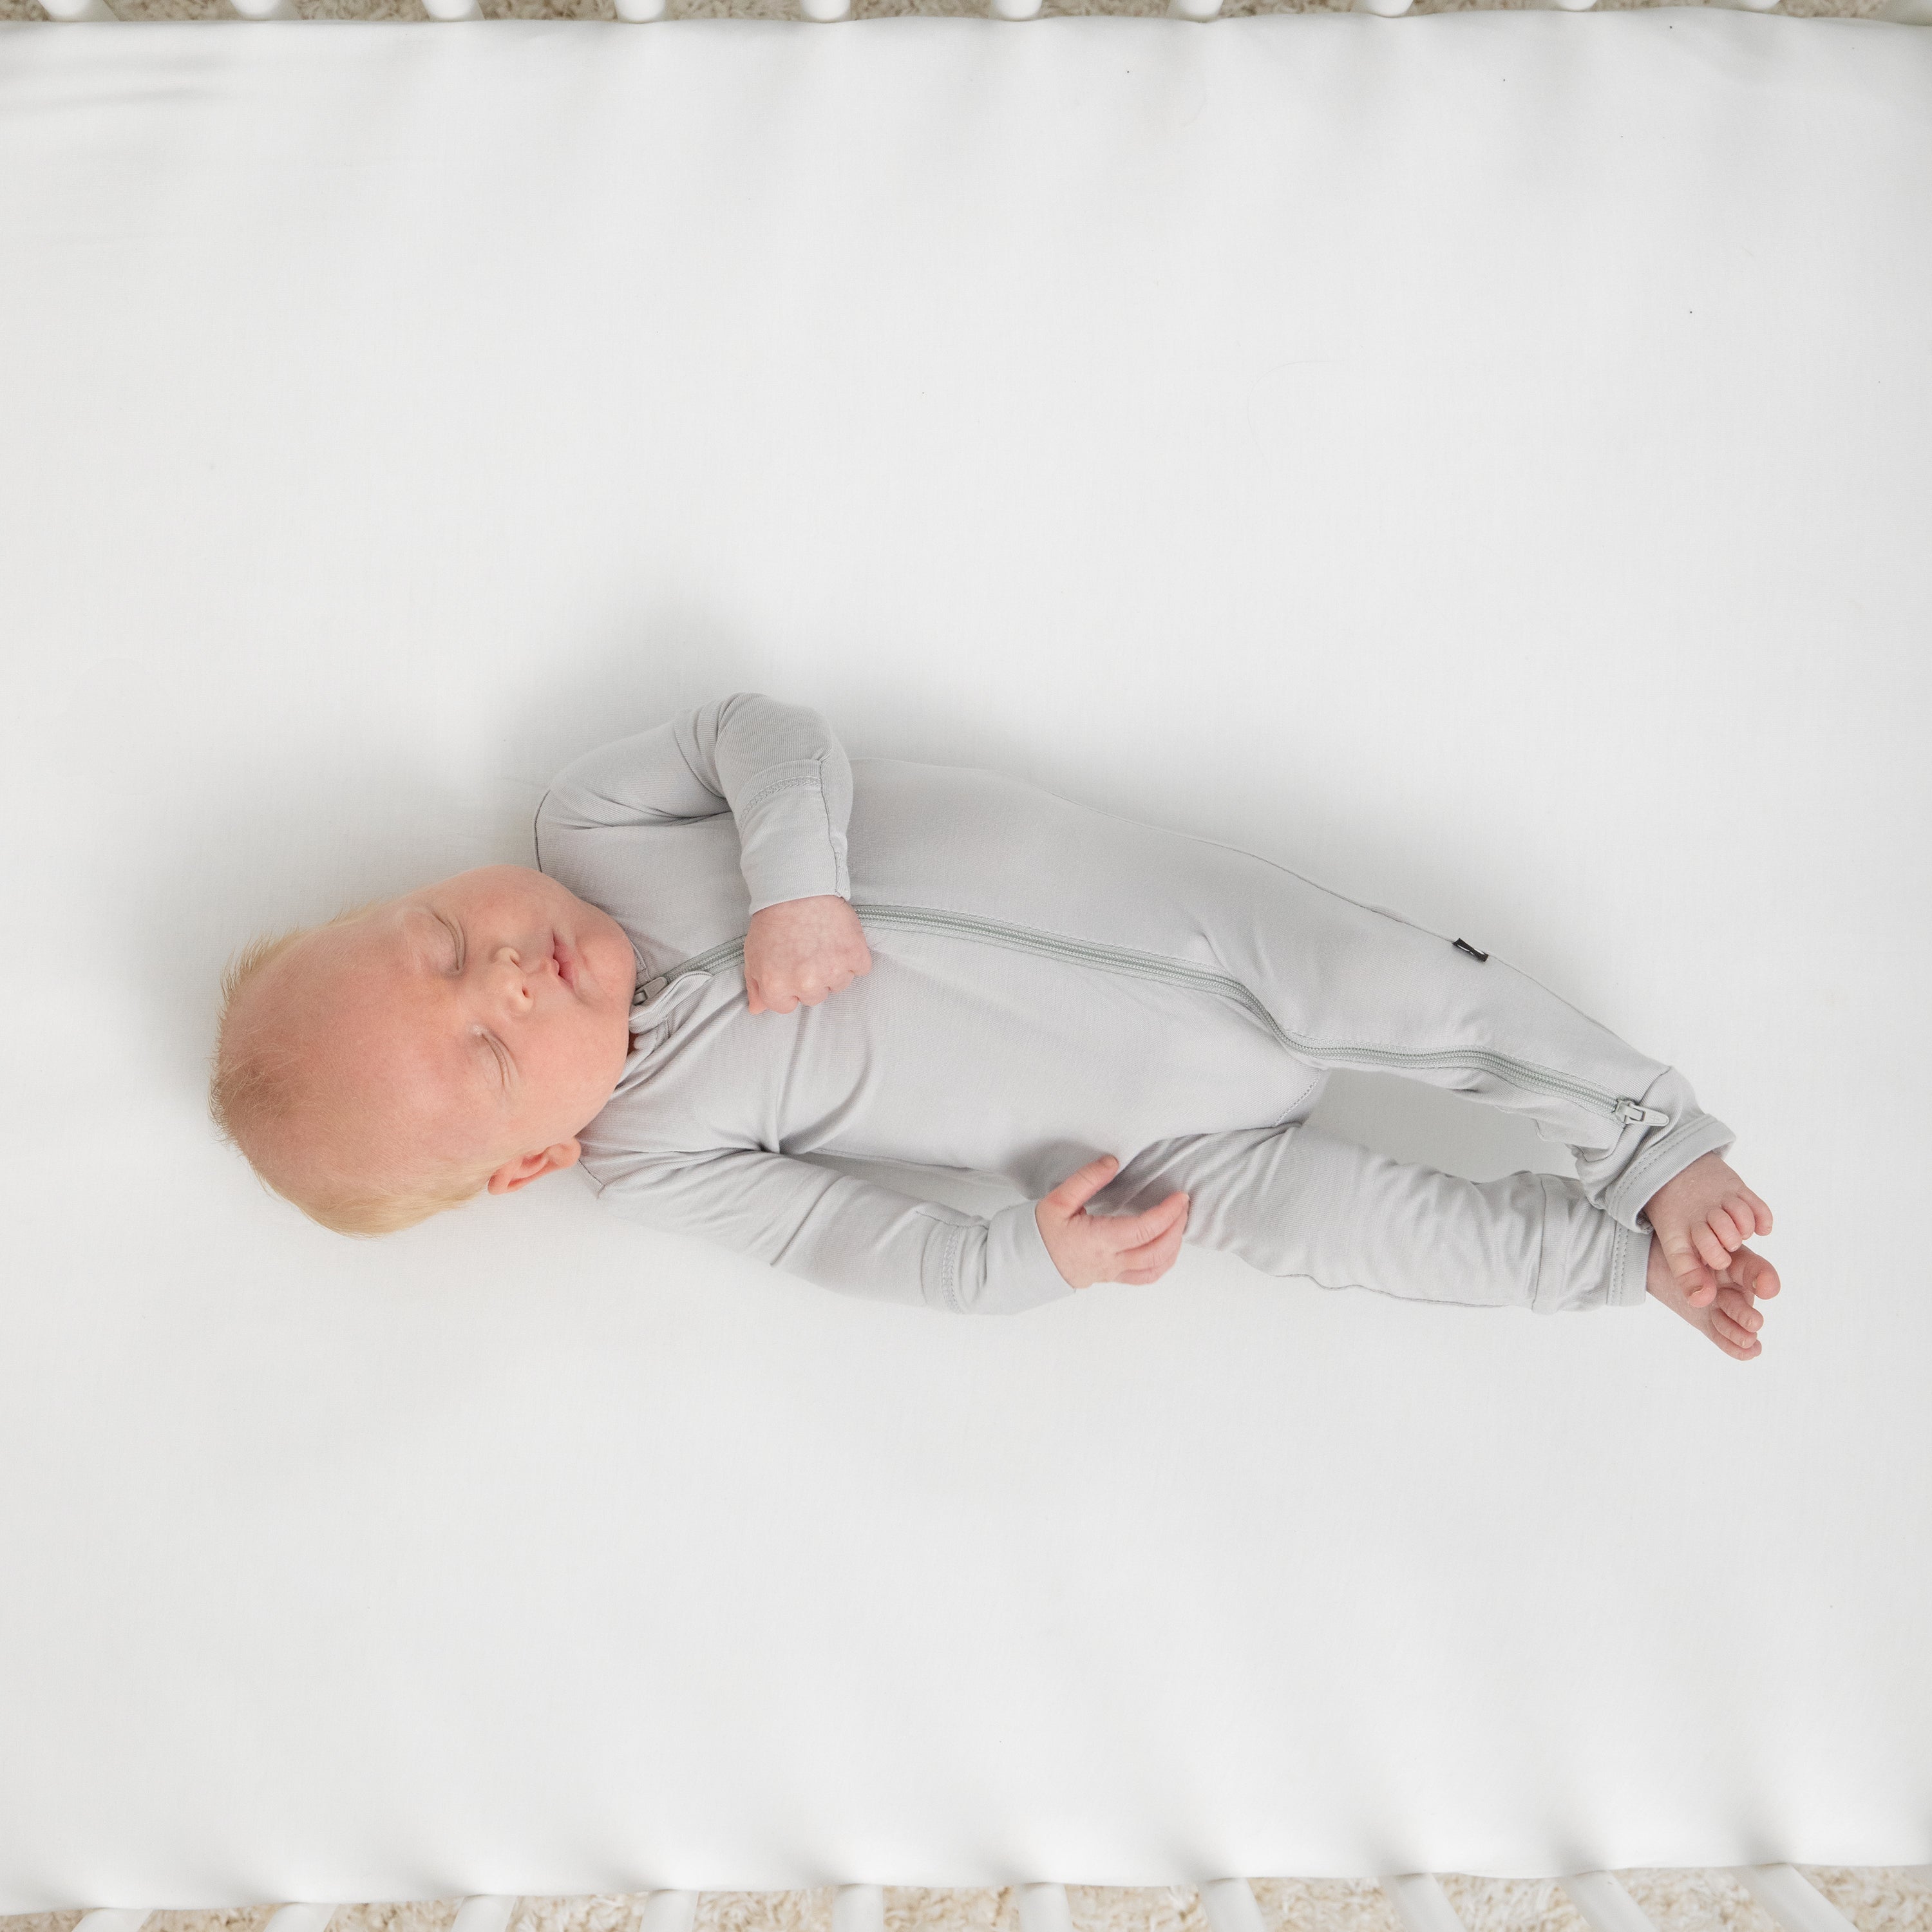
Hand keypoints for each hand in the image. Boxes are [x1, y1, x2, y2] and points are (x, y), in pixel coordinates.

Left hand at [744, 895, 872, 1014]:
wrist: (798, 887)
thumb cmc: (773, 918)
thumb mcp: (753, 954)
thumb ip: (756, 986)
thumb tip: (758, 1009)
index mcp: (777, 986)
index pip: (788, 1006)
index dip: (789, 987)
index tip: (791, 968)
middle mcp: (805, 984)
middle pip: (816, 997)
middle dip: (812, 979)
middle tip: (807, 951)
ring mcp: (833, 971)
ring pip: (839, 984)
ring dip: (835, 968)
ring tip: (823, 942)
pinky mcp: (855, 956)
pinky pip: (860, 969)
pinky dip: (854, 957)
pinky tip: (840, 939)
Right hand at [1035, 1154, 1189, 1290]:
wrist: (1024, 1263)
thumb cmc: (1040, 1231)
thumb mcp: (1058, 1200)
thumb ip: (1086, 1179)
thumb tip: (1112, 1162)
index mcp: (1099, 1240)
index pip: (1145, 1229)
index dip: (1168, 1213)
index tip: (1179, 1197)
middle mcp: (1110, 1261)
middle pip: (1158, 1250)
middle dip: (1177, 1227)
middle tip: (1183, 1205)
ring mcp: (1112, 1273)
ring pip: (1156, 1268)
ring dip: (1174, 1246)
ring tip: (1178, 1223)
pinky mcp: (1111, 1277)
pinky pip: (1145, 1277)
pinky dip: (1162, 1263)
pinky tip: (1167, 1247)